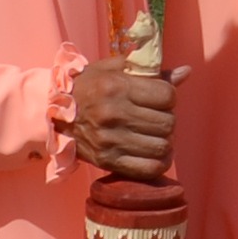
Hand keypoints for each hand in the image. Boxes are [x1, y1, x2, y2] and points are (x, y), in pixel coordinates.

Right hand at [71, 54, 184, 181]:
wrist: (51, 113)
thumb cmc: (87, 86)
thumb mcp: (114, 69)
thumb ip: (150, 71)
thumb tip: (186, 73)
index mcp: (117, 87)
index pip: (167, 95)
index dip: (169, 96)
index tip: (159, 98)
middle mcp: (115, 114)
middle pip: (167, 123)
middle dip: (167, 119)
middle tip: (156, 118)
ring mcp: (111, 140)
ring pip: (162, 147)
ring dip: (164, 142)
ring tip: (155, 136)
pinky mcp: (107, 160)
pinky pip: (148, 168)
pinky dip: (159, 163)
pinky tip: (154, 154)